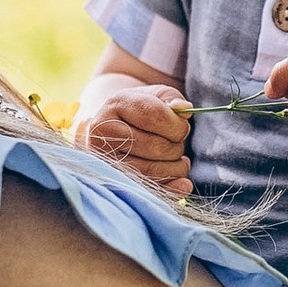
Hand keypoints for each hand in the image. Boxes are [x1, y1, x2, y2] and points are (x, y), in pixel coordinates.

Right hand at [75, 78, 191, 193]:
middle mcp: (103, 133)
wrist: (111, 130)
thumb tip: (184, 110)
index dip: (177, 124)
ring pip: (154, 170)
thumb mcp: (155, 97)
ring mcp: (105, 160)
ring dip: (177, 167)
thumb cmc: (138, 111)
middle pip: (156, 146)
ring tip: (177, 158)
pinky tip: (182, 182)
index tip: (182, 126)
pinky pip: (149, 190)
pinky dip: (171, 187)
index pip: (154, 116)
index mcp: (116, 104)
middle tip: (176, 142)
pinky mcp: (114, 182)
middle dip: (177, 146)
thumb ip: (172, 99)